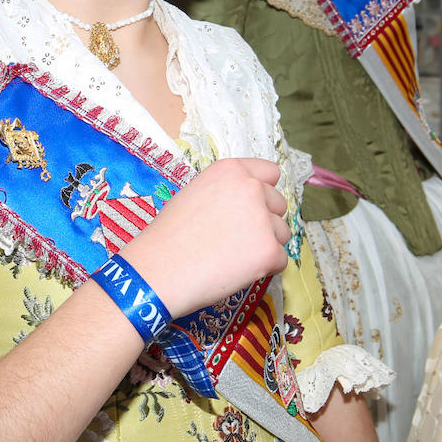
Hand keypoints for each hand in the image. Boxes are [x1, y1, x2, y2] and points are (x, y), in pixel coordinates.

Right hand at [122, 158, 289, 317]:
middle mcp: (251, 188)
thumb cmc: (170, 236)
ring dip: (266, 245)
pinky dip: (264, 269)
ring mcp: (262, 219)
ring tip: (232, 256)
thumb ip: (227, 191)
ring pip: (282, 233)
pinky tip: (235, 270)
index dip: (263, 192)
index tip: (254, 207)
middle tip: (235, 239)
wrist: (159, 270)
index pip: (270, 173)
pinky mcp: (269, 250)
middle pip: (279, 205)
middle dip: (265, 222)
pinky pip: (281, 260)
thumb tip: (252, 203)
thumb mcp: (195, 194)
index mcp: (232, 170)